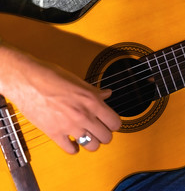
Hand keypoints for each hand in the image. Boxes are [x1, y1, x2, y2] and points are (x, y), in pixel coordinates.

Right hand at [0, 44, 120, 153]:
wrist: (27, 80)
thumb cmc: (52, 77)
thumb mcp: (79, 82)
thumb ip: (95, 92)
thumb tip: (107, 94)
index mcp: (92, 101)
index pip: (115, 122)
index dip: (114, 124)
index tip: (110, 123)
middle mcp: (84, 115)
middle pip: (107, 137)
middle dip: (105, 134)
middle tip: (100, 130)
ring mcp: (69, 126)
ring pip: (92, 146)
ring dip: (92, 143)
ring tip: (88, 137)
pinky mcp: (54, 133)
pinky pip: (71, 150)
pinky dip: (74, 148)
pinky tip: (73, 142)